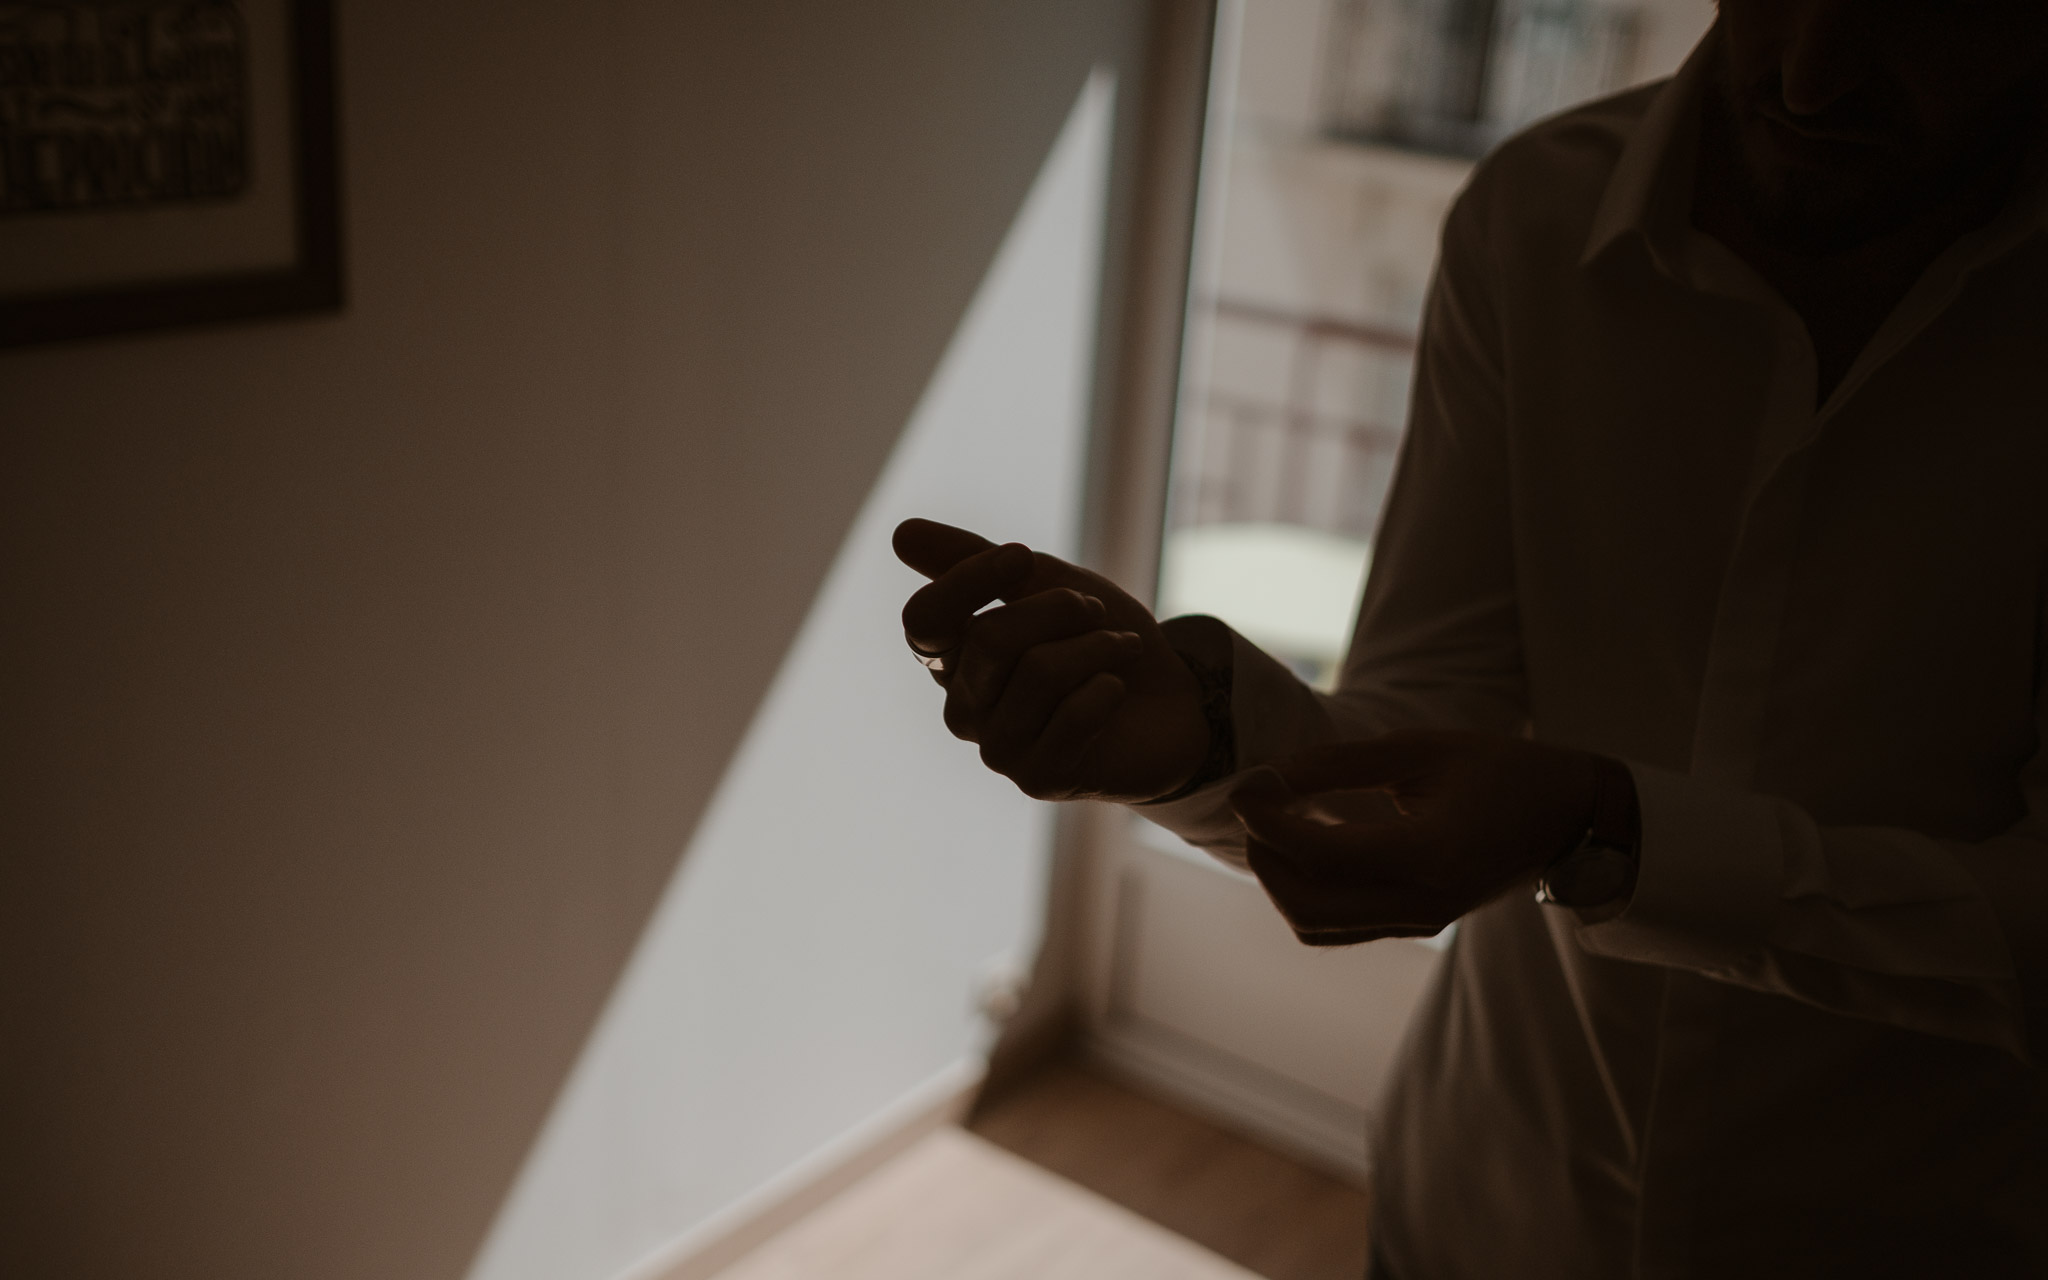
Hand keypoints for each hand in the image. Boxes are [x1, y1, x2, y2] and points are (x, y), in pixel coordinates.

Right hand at [894, 518, 1208, 802]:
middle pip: (989, 640)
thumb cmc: (1099, 637)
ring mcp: (998, 749)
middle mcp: (965, 709)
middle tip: (1096, 609)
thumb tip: (901, 533)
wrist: (1172, 703)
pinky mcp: (1039, 780)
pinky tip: (1116, 691)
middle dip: (1057, 608)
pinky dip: (1108, 688)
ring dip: (1097, 646)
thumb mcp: (1042, 581)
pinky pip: (1073, 715)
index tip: (1021, 556)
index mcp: (954, 659)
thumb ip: (974, 560)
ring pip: (1039, 673)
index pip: (924, 622)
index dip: (967, 581)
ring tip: (1122, 647)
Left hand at [1227, 730, 1605, 944]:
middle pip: (1307, 905)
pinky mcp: (1415, 923)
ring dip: (1281, 881)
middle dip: (1264, 858)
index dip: (1268, 822)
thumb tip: (1270, 775)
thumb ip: (1341, 764)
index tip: (1244, 788)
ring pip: (1318, 925)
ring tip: (1276, 825)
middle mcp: (1421, 902)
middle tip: (1255, 807)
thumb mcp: (1421, 750)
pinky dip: (1308, 892)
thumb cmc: (1501, 770)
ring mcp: (1419, 921)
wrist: (1567, 817)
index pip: (1322, 854)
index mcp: (1429, 855)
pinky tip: (1308, 844)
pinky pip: (1340, 926)